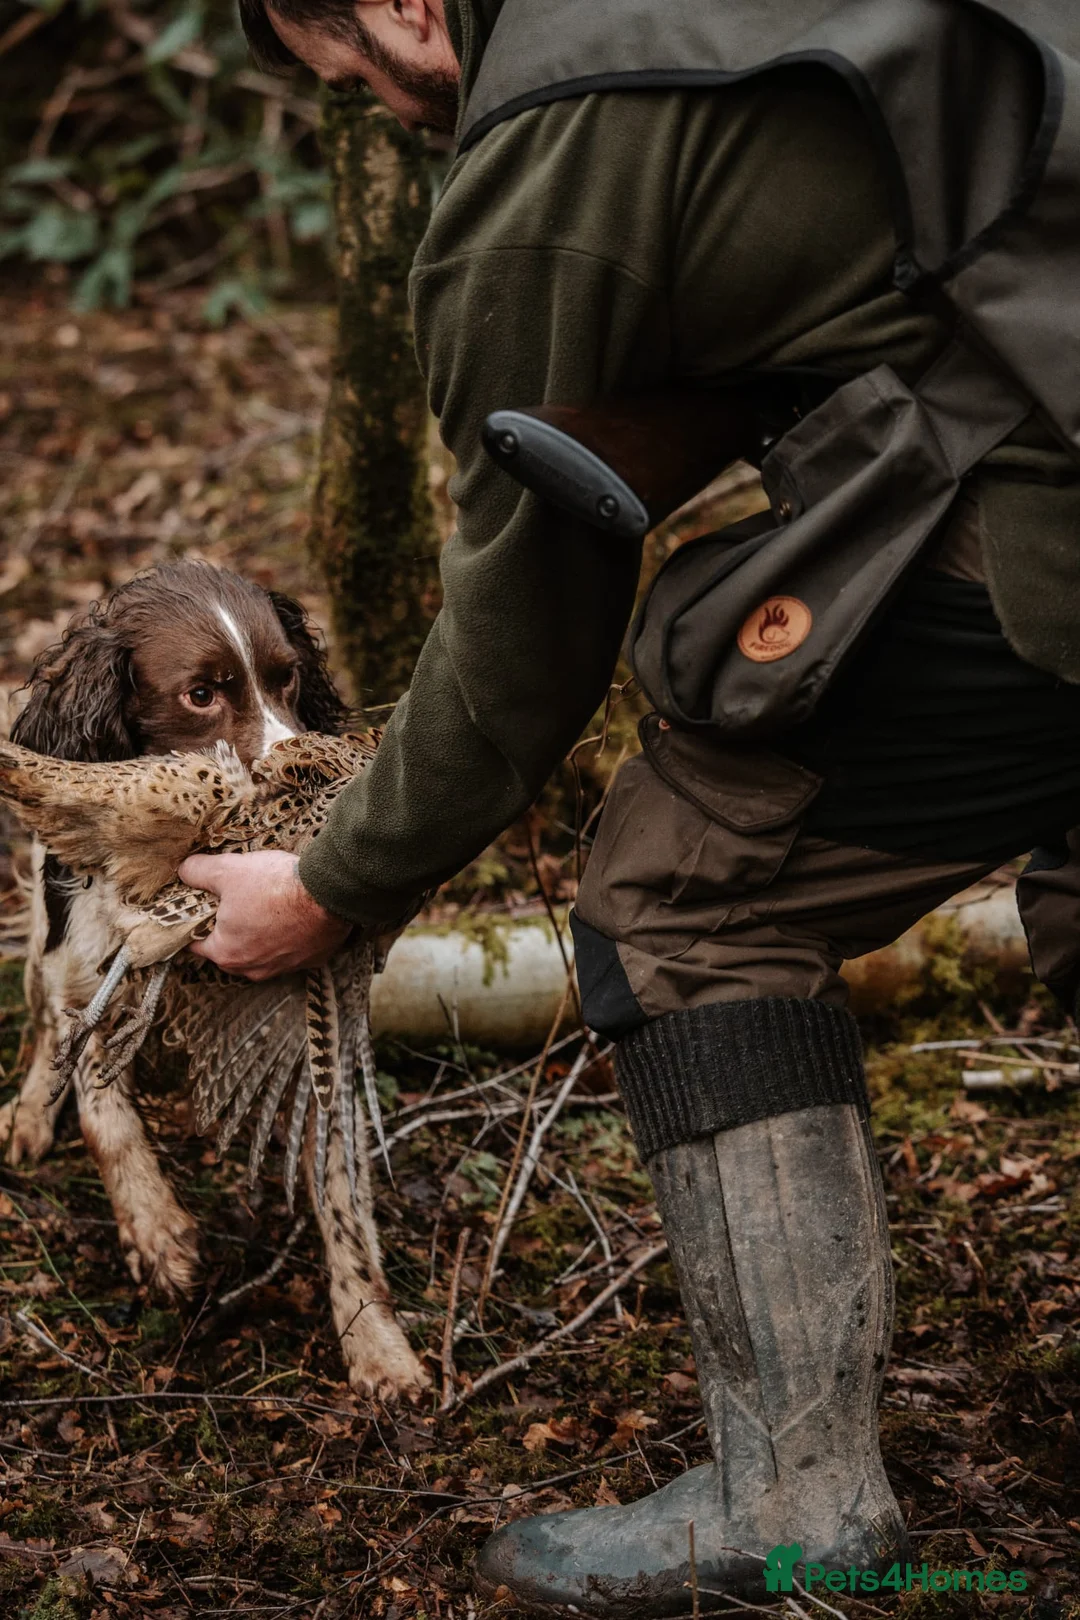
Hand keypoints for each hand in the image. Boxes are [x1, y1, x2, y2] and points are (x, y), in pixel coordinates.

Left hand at [178, 850, 351, 980]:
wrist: (328, 893)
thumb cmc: (275, 886)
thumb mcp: (228, 870)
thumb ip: (198, 872)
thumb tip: (184, 871)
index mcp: (226, 952)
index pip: (196, 944)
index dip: (196, 923)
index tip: (202, 908)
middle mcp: (253, 969)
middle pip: (230, 950)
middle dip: (230, 930)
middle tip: (236, 903)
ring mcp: (284, 968)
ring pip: (262, 953)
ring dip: (261, 936)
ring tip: (267, 907)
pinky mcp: (310, 961)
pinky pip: (291, 951)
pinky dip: (289, 937)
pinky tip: (293, 916)